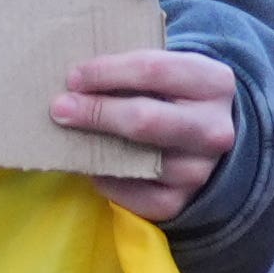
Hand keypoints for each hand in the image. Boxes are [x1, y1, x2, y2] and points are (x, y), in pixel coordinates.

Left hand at [56, 46, 235, 223]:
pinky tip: (94, 165)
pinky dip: (101, 178)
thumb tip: (72, 82)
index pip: (154, 70)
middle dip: (95, 111)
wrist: (204, 142)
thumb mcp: (167, 76)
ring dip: (93, 147)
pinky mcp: (176, 202)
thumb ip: (129, 73)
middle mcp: (213, 130)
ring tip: (72, 135)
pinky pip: (124, 192)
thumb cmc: (171, 99)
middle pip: (144, 119)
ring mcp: (198, 170)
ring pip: (132, 159)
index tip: (74, 77)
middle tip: (60, 107)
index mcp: (214, 84)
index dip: (106, 72)